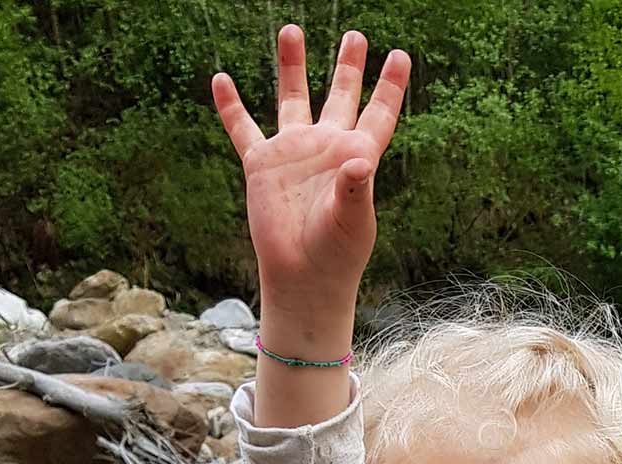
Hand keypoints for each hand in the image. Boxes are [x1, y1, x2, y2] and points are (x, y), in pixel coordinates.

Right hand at [212, 26, 409, 342]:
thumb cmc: (337, 253)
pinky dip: (230, 106)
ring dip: (291, 66)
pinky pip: (242, 129)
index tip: (400, 56)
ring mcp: (293, 153)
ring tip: (291, 30)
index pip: (378, 113)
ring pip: (291, 98)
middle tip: (356, 35)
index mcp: (356, 156)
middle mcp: (326, 147)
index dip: (389, 86)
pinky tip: (220, 79)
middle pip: (340, 95)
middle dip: (347, 66)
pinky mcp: (262, 166)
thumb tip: (359, 162)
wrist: (302, 275)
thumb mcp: (352, 220)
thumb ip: (355, 188)